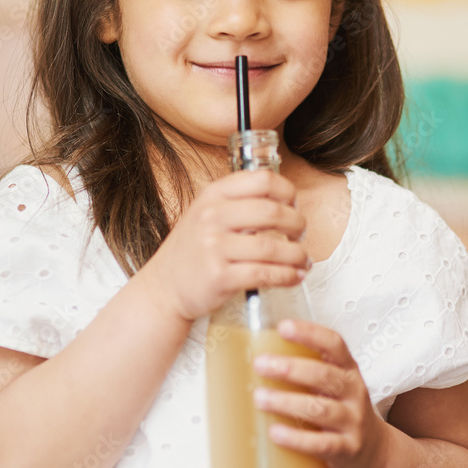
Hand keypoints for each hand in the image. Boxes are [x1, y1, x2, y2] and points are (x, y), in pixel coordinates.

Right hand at [145, 169, 309, 322]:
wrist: (165, 287)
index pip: (262, 180)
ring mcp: (214, 248)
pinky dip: (287, 276)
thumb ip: (239, 202)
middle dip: (297, 224)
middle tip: (301, 234)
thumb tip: (286, 200)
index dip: (287, 191)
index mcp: (213, 195)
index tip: (293, 205)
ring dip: (297, 255)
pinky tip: (294, 276)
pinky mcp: (220, 277)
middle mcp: (212, 217)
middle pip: (273, 212)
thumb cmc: (193, 250)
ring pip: (273, 247)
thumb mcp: (206, 213)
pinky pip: (265, 274)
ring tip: (302, 260)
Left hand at [252, 319, 386, 467]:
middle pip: (324, 375)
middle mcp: (354, 392)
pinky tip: (275, 432)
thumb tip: (257, 359)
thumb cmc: (342, 411)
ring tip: (259, 397)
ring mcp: (352, 421)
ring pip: (320, 409)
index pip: (334, 344)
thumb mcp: (333, 386)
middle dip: (290, 368)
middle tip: (260, 364)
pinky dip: (297, 439)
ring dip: (287, 402)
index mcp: (348, 370)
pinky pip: (321, 444)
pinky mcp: (347, 450)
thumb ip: (306, 371)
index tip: (283, 327)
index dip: (310, 333)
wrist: (374, 453)